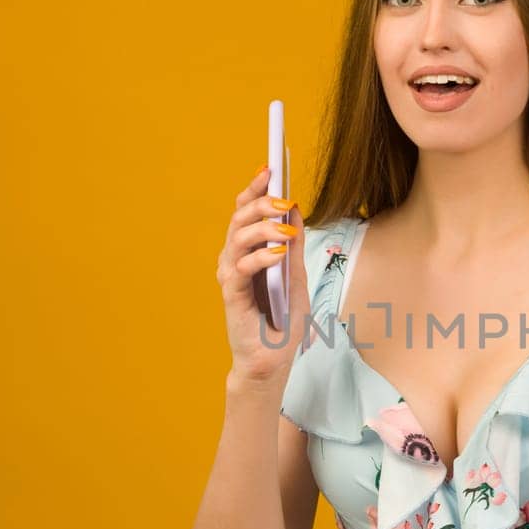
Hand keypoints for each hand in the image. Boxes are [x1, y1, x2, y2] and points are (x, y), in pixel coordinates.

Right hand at [215, 164, 309, 382]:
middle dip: (261, 202)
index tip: (270, 168)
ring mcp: (231, 276)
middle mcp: (235, 258)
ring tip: (286, 230)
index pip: (247, 211)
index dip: (255, 188)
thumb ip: (294, 246)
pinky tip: (277, 254)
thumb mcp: (297, 277)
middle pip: (240, 218)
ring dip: (263, 228)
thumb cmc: (282, 321)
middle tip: (284, 200)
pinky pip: (241, 268)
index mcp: (249, 251)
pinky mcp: (231, 295)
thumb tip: (295, 208)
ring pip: (237, 238)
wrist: (273, 360)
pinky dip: (260, 257)